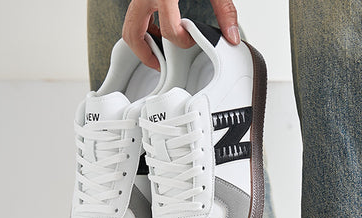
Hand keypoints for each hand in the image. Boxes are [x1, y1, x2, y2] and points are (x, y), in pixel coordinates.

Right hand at [122, 0, 239, 69]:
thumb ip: (224, 9)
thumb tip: (232, 35)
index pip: (168, 29)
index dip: (181, 41)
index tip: (192, 40)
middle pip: (133, 32)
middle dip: (146, 54)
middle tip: (160, 64)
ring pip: (129, 24)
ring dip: (141, 41)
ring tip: (158, 52)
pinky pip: (134, 12)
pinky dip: (143, 25)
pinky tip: (158, 28)